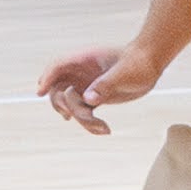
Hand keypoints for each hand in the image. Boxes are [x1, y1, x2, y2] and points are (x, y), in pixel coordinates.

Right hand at [37, 42, 160, 132]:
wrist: (150, 64)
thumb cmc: (137, 62)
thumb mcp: (123, 73)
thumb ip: (105, 85)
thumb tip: (88, 100)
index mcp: (83, 60)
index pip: (58, 66)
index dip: (47, 78)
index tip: (40, 91)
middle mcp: (81, 73)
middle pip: (58, 88)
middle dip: (62, 104)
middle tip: (70, 116)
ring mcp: (87, 85)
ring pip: (70, 103)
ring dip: (80, 118)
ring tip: (101, 128)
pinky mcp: (95, 97)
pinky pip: (84, 111)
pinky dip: (89, 122)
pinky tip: (103, 129)